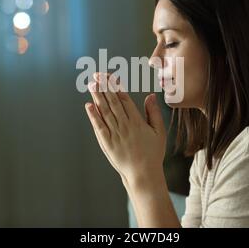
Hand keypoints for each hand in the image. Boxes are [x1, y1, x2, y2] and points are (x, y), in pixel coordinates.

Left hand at [85, 72, 166, 186]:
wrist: (143, 174)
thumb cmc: (153, 153)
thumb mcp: (159, 132)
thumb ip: (154, 113)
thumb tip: (151, 96)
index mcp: (137, 121)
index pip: (124, 99)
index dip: (116, 86)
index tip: (110, 76)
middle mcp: (125, 126)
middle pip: (112, 102)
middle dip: (104, 87)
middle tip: (97, 75)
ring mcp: (115, 134)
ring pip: (104, 111)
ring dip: (97, 97)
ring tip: (92, 84)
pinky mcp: (107, 143)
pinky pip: (99, 127)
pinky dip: (93, 116)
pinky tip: (89, 105)